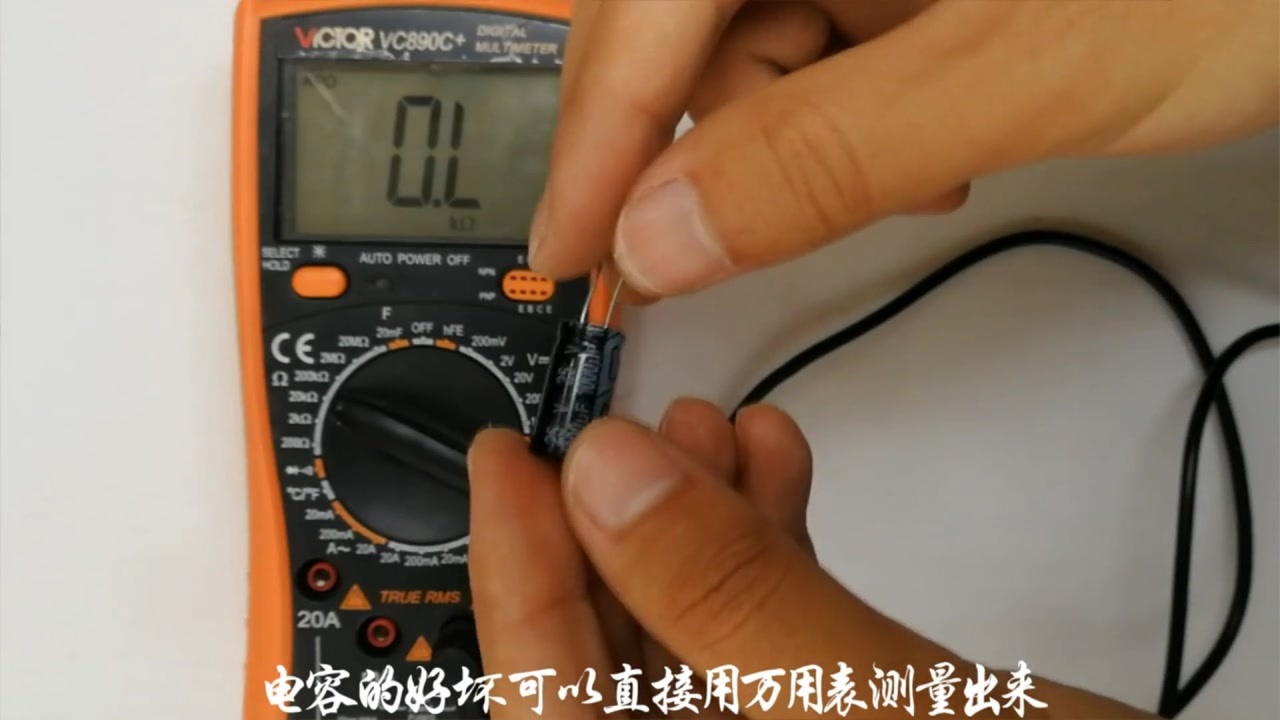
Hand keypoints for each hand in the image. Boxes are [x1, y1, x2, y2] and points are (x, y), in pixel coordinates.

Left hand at [467, 399, 1155, 717]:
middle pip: (611, 653)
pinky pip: (766, 626)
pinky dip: (766, 539)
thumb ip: (732, 600)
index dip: (512, 574)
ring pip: (692, 625)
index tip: (506, 459)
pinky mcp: (830, 714)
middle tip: (611, 425)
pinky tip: (779, 460)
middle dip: (614, 523)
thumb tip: (607, 483)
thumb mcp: (877, 709)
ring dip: (694, 514)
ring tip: (707, 425)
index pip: (544, 697)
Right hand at [529, 0, 1277, 300]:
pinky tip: (929, 142)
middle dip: (708, 144)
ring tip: (917, 174)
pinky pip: (830, 46)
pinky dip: (854, 114)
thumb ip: (821, 157)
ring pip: (761, 45)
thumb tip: (659, 234)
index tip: (569, 251)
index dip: (597, 138)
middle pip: (686, 23)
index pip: (646, 9)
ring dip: (798, 139)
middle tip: (695, 254)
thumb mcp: (1015, 73)